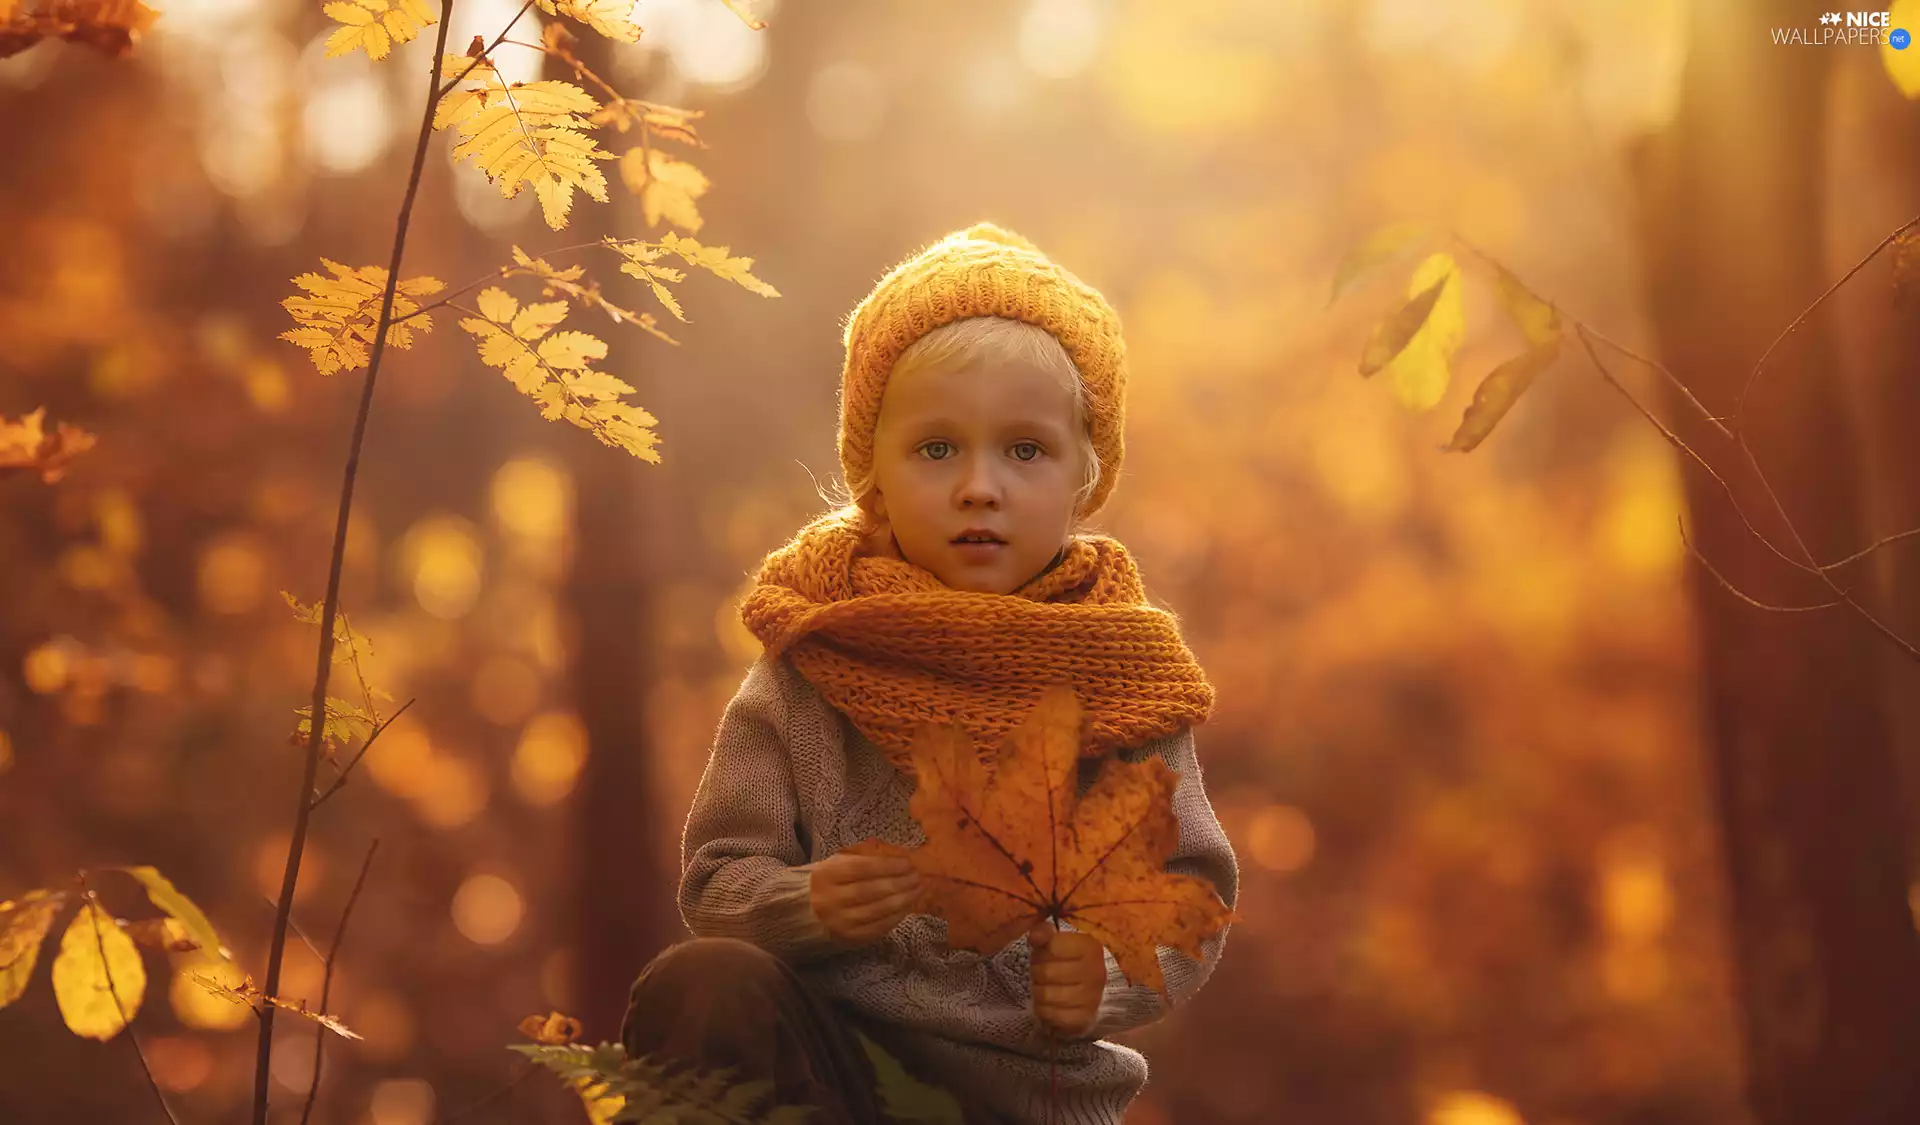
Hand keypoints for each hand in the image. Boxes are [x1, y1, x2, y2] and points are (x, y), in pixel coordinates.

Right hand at [809, 849, 920, 945]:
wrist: (806, 911)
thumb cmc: (830, 881)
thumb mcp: (838, 863)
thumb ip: (864, 859)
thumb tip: (899, 860)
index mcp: (826, 875)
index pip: (862, 869)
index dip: (888, 866)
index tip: (907, 863)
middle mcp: (831, 900)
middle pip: (872, 891)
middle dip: (900, 883)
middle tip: (918, 877)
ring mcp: (839, 921)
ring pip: (878, 911)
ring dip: (903, 900)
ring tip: (917, 890)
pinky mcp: (848, 938)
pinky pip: (877, 928)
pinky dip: (896, 917)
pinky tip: (907, 906)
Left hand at [1028, 922, 1104, 1038]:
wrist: (1087, 993)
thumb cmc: (1067, 963)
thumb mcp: (1056, 942)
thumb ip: (1043, 933)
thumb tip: (1034, 936)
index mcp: (1090, 947)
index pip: (1052, 947)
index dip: (1041, 951)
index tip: (1044, 955)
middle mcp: (1096, 972)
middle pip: (1047, 972)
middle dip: (1037, 973)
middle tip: (1041, 974)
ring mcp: (1092, 997)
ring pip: (1046, 995)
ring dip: (1038, 992)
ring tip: (1045, 988)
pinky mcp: (1084, 1018)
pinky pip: (1050, 1014)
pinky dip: (1044, 1010)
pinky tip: (1050, 1004)